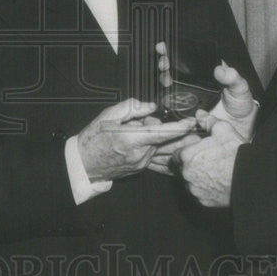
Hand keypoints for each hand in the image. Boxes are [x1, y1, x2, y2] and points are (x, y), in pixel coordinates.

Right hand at [77, 98, 196, 181]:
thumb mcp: (107, 116)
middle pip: (162, 137)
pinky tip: (146, 145)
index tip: (192, 122)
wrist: (84, 164)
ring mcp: (141, 164)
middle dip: (158, 126)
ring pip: (159, 146)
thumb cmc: (93, 138)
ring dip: (156, 137)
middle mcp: (139, 154)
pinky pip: (155, 155)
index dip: (180, 128)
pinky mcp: (141, 168)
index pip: (161, 133)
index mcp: (130, 139)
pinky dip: (155, 147)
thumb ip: (131, 108)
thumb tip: (151, 106)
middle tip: (140, 123)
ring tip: (137, 133)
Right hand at [155, 42, 257, 140]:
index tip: (164, 46)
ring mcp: (188, 95)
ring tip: (166, 79)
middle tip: (164, 64)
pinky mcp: (184, 110)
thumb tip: (219, 70)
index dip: (174, 50)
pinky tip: (164, 95)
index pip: (188, 56)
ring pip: (170, 84)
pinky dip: (165, 99)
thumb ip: (232, 77)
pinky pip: (172, 103)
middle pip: (174, 68)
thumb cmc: (240, 104)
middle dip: (165, 63)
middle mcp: (194, 81)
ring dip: (163, 78)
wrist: (238, 127)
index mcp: (206, 71)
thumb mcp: (240, 87)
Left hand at [179, 111, 244, 206]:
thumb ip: (208, 121)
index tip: (196, 151)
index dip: (187, 152)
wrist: (250, 177)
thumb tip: (199, 114)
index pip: (177, 154)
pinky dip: (206, 190)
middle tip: (206, 161)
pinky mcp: (204, 202)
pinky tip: (217, 183)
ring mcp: (195, 189)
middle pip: (183, 169)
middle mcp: (186, 174)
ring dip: (197, 178)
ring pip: (190, 183)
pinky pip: (200, 195)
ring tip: (213, 172)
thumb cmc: (235, 153)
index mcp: (187, 156)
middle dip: (191, 165)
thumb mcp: (223, 130)